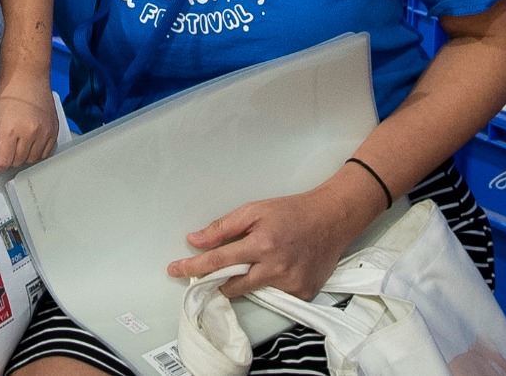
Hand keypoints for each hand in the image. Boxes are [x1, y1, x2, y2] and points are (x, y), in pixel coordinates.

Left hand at [0, 77, 57, 173]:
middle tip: (5, 148)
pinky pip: (45, 153)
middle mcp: (29, 134)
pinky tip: (30, 142)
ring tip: (17, 143)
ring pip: (32, 160)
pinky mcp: (54, 131)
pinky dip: (36, 153)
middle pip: (18, 162)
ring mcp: (44, 133)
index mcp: (10, 130)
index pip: (3, 162)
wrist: (28, 78)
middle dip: (8, 159)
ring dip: (23, 157)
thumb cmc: (6, 95)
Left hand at [168, 169, 385, 301]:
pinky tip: (280, 266)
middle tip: (214, 270)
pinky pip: (275, 294)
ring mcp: (291, 283)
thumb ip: (222, 228)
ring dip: (247, 280)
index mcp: (261, 243)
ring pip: (253, 291)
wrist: (331, 219)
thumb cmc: (290, 211)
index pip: (218, 261)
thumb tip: (194, 240)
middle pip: (233, 285)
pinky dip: (270, 283)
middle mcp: (276, 267)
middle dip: (218, 280)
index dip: (193, 267)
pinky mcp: (303, 293)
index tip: (174, 271)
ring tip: (262, 257)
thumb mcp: (254, 210)